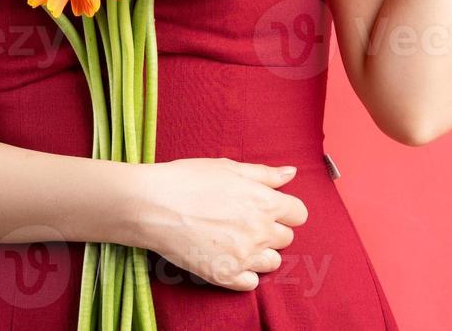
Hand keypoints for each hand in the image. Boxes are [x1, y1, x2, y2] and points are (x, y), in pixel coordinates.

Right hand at [138, 157, 307, 290]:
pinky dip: (244, 274)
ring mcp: (244, 256)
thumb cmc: (189, 179)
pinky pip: (251, 283)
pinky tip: (229, 259)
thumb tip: (291, 174)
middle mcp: (260, 231)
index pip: (299, 214)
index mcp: (265, 202)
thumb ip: (265, 174)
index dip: (285, 210)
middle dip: (271, 230)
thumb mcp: (230, 168)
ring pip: (272, 262)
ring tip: (236, 241)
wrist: (153, 205)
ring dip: (260, 253)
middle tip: (246, 223)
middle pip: (286, 238)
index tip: (269, 208)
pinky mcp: (225, 275)